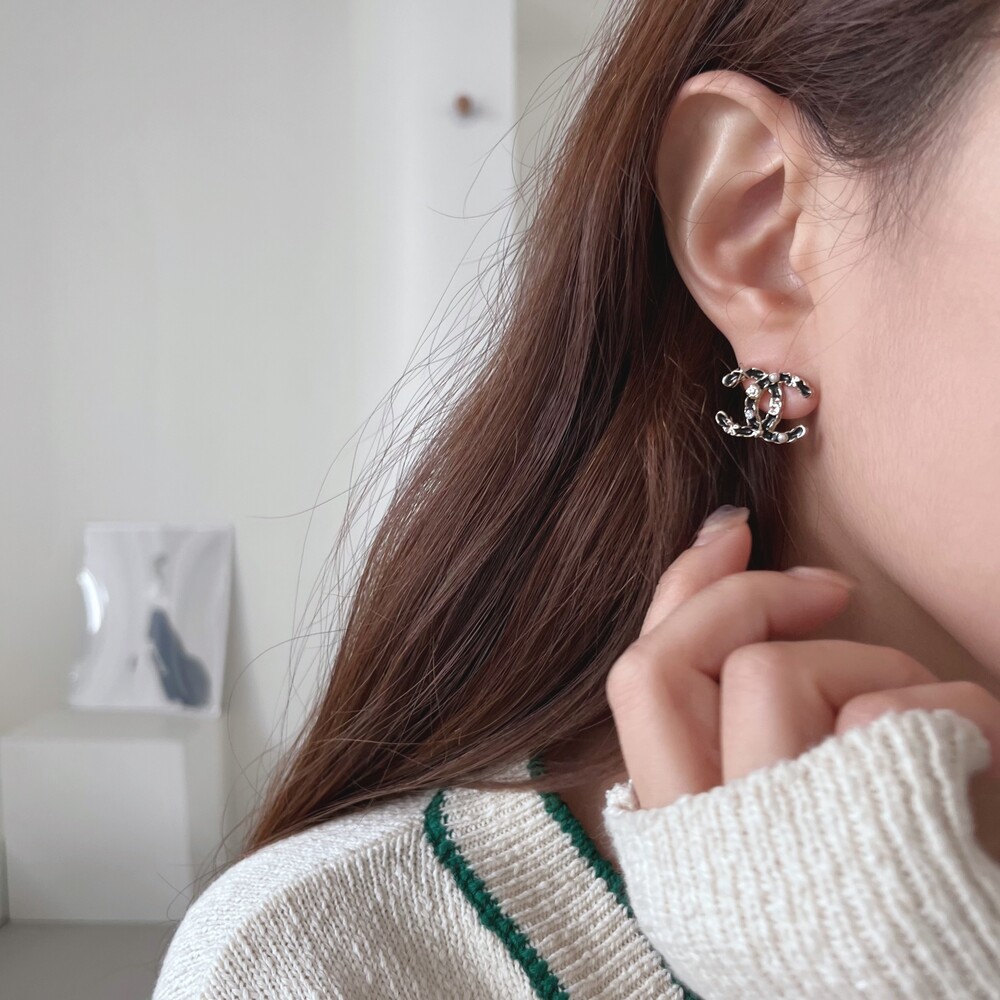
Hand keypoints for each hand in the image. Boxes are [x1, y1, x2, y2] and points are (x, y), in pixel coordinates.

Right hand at [605, 505, 999, 857]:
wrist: (946, 990)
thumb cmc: (874, 889)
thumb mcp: (780, 799)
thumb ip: (729, 710)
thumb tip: (726, 553)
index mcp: (680, 834)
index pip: (637, 684)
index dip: (679, 591)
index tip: (732, 531)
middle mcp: (708, 846)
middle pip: (668, 665)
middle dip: (747, 598)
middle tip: (828, 588)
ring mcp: (781, 850)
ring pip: (772, 677)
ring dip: (867, 664)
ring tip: (922, 712)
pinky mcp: (868, 858)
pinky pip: (884, 720)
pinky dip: (948, 706)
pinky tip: (975, 749)